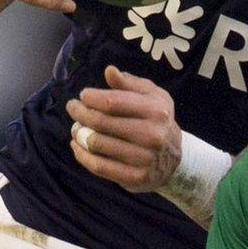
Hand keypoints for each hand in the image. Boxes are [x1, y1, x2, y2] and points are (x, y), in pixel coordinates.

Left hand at [67, 66, 181, 191]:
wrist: (174, 160)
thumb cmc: (157, 120)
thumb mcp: (151, 96)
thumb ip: (129, 83)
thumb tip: (109, 71)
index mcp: (156, 110)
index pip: (112, 102)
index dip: (91, 98)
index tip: (83, 96)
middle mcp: (152, 135)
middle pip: (101, 122)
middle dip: (81, 113)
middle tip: (73, 109)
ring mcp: (143, 158)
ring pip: (97, 144)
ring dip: (79, 134)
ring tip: (76, 128)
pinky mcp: (135, 177)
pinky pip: (99, 166)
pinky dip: (82, 156)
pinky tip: (77, 147)